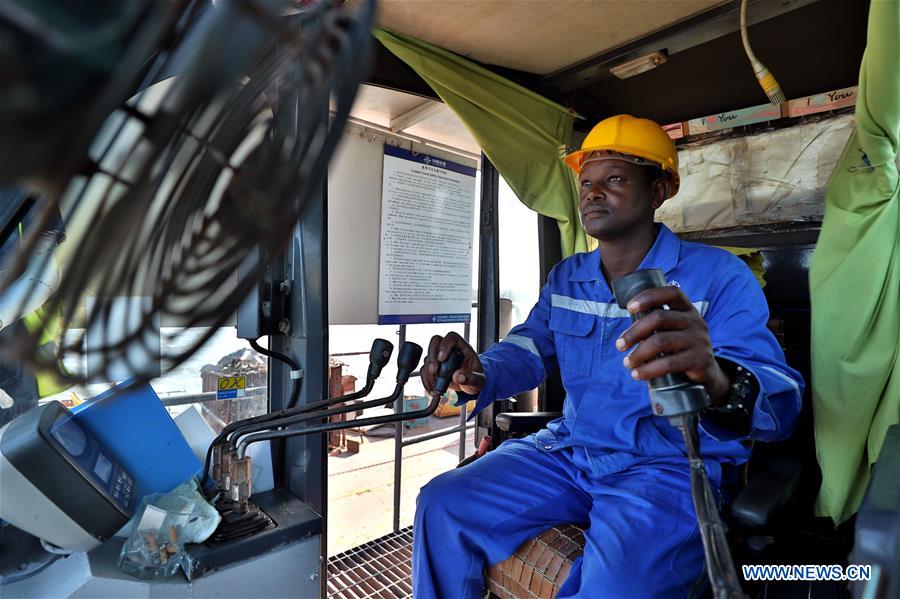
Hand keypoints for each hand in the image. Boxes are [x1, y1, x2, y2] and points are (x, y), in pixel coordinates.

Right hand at [421, 332, 484, 396]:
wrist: (470, 385)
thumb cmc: (476, 378)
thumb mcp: (479, 380)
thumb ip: (471, 378)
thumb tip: (458, 376)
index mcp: (462, 347)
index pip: (452, 337)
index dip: (445, 345)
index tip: (442, 359)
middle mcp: (449, 349)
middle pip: (435, 342)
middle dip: (432, 357)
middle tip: (434, 370)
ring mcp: (440, 357)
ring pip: (428, 357)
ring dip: (428, 372)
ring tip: (435, 385)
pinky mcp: (434, 368)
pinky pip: (424, 370)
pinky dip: (426, 380)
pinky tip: (432, 389)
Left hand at [615, 286, 729, 404]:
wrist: (707, 372)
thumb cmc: (680, 348)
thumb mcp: (674, 330)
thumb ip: (656, 326)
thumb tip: (623, 334)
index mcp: (687, 309)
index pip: (670, 293)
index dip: (649, 297)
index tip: (629, 307)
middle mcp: (696, 321)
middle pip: (659, 318)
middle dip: (634, 332)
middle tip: (619, 345)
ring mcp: (699, 340)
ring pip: (660, 342)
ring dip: (638, 353)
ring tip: (627, 363)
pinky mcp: (700, 360)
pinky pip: (669, 363)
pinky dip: (649, 370)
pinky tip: (638, 374)